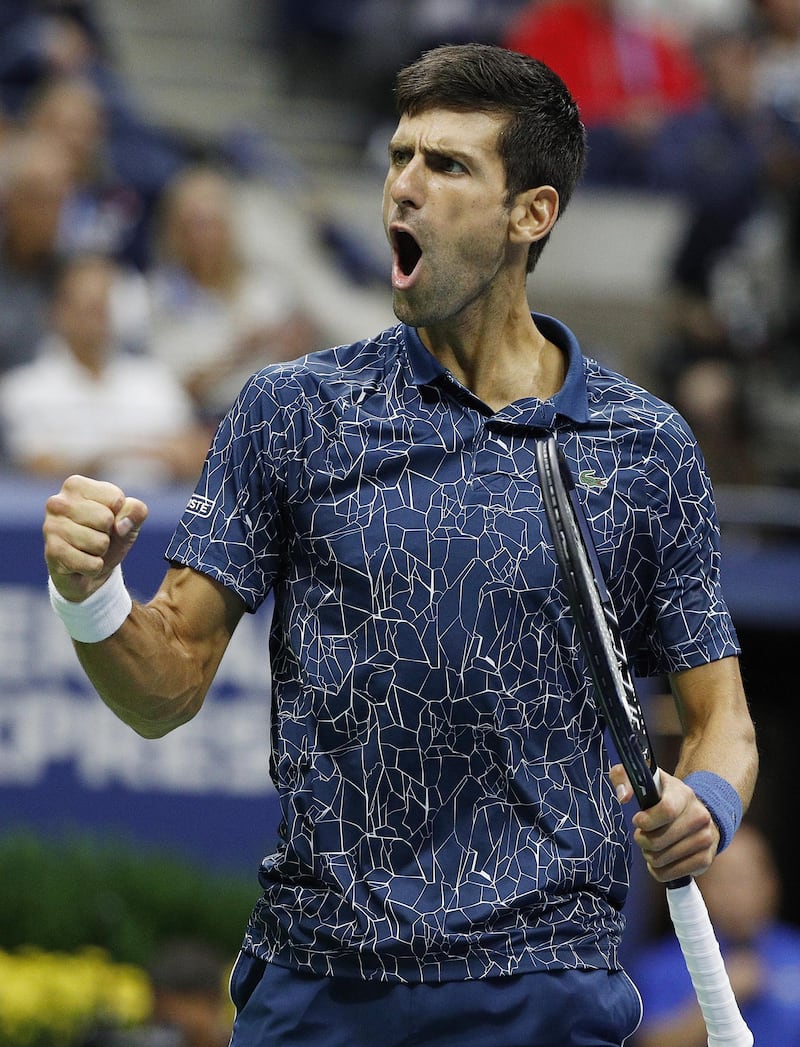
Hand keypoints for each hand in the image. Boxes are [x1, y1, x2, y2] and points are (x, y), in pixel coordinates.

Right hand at [43, 475, 148, 601]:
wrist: (89, 570)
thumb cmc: (109, 536)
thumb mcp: (129, 519)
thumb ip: (136, 511)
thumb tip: (120, 525)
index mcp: (75, 485)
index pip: (116, 500)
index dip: (119, 515)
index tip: (107, 520)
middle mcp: (57, 502)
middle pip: (105, 519)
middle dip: (108, 534)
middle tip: (95, 536)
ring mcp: (50, 527)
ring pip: (99, 543)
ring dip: (100, 552)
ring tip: (87, 549)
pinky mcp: (52, 553)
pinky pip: (91, 564)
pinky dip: (94, 567)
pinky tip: (81, 562)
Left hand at [609, 764, 719, 881]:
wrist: (699, 813)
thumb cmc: (665, 797)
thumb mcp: (645, 780)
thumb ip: (623, 777)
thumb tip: (623, 796)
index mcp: (683, 794)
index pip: (666, 810)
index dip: (646, 820)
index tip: (638, 820)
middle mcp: (699, 816)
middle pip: (658, 841)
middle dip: (642, 840)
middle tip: (643, 834)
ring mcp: (706, 838)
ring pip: (661, 860)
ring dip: (649, 856)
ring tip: (653, 845)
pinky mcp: (706, 859)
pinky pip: (671, 874)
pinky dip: (659, 870)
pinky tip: (661, 859)